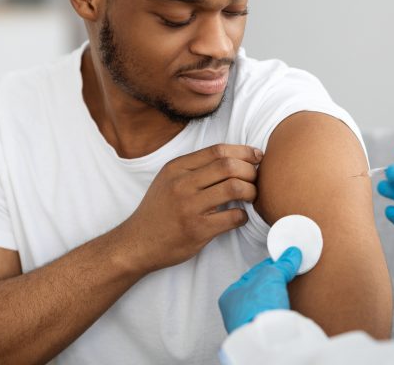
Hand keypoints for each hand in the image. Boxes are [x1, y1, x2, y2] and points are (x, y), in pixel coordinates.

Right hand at [117, 144, 262, 273]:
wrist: (136, 243)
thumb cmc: (159, 210)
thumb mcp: (169, 180)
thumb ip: (195, 168)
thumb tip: (234, 158)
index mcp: (176, 168)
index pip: (218, 150)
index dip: (243, 151)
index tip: (257, 157)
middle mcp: (182, 184)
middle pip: (229, 166)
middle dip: (250, 170)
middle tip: (256, 179)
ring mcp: (189, 207)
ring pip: (234, 188)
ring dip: (251, 191)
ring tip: (251, 196)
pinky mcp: (197, 230)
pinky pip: (233, 217)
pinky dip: (243, 216)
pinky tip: (240, 217)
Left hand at [218, 247, 302, 332]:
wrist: (266, 337)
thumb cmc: (257, 307)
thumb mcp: (272, 275)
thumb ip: (282, 264)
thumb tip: (292, 254)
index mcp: (230, 295)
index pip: (252, 274)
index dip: (269, 266)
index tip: (283, 262)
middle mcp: (236, 311)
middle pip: (258, 290)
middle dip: (273, 283)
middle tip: (287, 275)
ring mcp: (248, 324)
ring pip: (264, 305)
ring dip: (275, 298)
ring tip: (286, 293)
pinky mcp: (261, 333)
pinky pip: (271, 317)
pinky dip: (278, 311)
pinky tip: (285, 309)